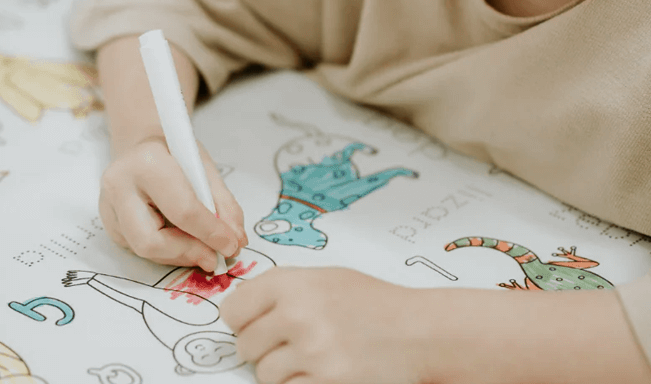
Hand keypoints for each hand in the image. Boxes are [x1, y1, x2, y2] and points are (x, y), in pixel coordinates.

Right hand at [99, 134, 247, 270]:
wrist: (142, 142)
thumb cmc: (175, 151)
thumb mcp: (205, 167)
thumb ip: (223, 203)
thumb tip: (236, 240)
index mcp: (148, 163)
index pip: (181, 209)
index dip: (210, 233)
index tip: (231, 245)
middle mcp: (120, 186)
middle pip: (151, 241)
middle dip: (187, 253)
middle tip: (214, 257)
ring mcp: (108, 207)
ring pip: (143, 250)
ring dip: (179, 255)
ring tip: (203, 250)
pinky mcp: (108, 223)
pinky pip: (138, 248)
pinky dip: (166, 250)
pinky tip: (182, 241)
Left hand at [219, 267, 429, 383]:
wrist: (416, 331)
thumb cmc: (375, 302)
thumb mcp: (327, 278)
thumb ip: (284, 288)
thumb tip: (242, 306)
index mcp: (294, 283)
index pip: (234, 309)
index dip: (241, 319)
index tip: (250, 323)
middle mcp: (298, 315)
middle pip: (245, 345)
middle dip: (262, 347)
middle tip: (288, 341)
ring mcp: (310, 353)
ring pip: (264, 373)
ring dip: (281, 370)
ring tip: (311, 355)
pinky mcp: (324, 383)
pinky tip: (322, 369)